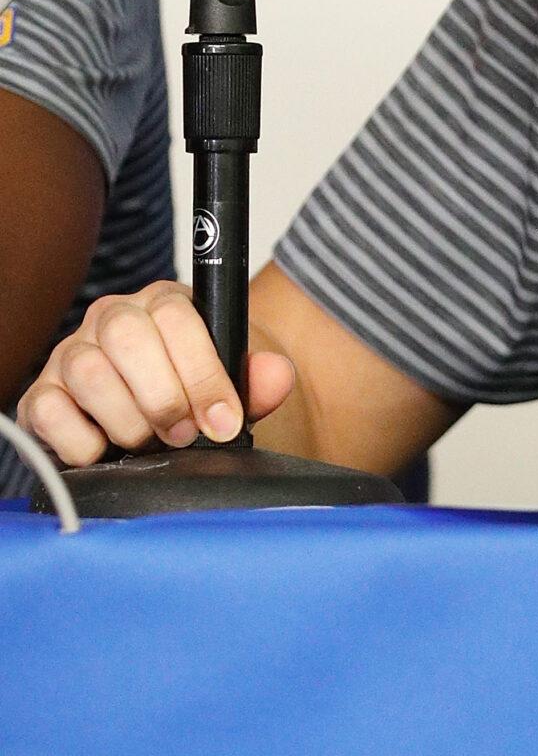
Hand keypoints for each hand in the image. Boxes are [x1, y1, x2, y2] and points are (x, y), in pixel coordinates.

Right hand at [19, 281, 295, 466]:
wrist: (169, 419)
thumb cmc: (201, 394)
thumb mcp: (238, 387)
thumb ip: (259, 380)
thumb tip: (276, 374)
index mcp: (164, 304)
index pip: (176, 315)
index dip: (202, 373)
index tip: (223, 421)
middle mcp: (112, 319)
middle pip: (126, 336)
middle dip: (163, 397)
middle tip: (183, 435)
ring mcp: (72, 354)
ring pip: (88, 372)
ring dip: (127, 421)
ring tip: (150, 444)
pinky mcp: (44, 395)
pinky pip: (49, 411)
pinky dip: (81, 442)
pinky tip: (107, 451)